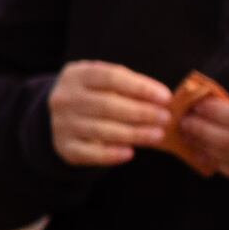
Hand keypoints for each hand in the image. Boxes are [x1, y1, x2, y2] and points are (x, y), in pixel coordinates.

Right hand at [47, 58, 173, 168]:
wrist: (62, 116)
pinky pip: (89, 153)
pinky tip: (130, 153)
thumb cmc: (96, 96)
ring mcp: (62, 123)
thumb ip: (130, 86)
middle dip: (141, 112)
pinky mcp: (65, 146)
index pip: (110, 77)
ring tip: (157, 135)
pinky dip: (111, 154)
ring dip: (134, 133)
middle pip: (106, 105)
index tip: (166, 98)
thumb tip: (163, 100)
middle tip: (165, 118)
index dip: (141, 87)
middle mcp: (65, 98)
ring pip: (101, 130)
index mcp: (76, 75)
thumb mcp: (105, 82)